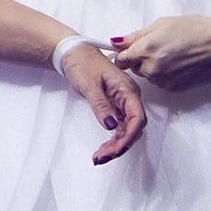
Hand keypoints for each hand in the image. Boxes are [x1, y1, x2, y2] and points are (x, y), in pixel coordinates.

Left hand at [59, 44, 146, 163]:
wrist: (73, 53)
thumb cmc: (82, 63)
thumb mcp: (89, 85)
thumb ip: (101, 105)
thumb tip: (111, 126)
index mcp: (127, 90)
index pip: (137, 118)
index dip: (129, 137)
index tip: (116, 150)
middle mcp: (129, 97)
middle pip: (132, 128)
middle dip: (120, 145)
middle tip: (102, 157)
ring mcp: (122, 102)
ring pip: (125, 130)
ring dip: (115, 145)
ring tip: (99, 157)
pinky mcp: (115, 106)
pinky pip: (118, 126)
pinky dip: (111, 139)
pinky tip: (102, 148)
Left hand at [110, 16, 210, 90]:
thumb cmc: (196, 31)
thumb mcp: (162, 24)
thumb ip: (135, 36)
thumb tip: (117, 41)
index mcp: (146, 49)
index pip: (120, 59)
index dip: (124, 54)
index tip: (127, 50)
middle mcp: (152, 68)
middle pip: (134, 68)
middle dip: (141, 59)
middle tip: (159, 47)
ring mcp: (163, 80)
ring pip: (148, 75)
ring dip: (154, 67)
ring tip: (173, 54)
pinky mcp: (173, 88)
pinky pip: (161, 82)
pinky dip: (166, 75)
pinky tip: (179, 63)